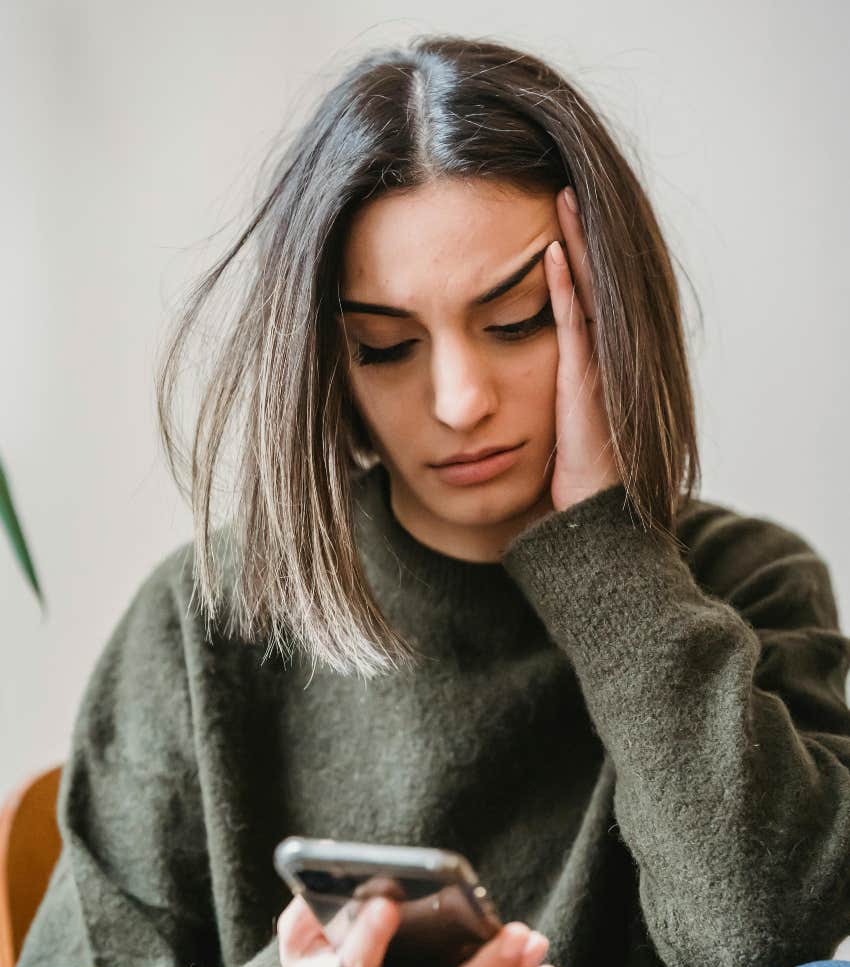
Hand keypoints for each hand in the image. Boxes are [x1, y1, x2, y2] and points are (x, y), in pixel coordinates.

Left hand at [543, 186, 621, 510]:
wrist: (594, 527)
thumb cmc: (571, 490)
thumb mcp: (551, 433)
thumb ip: (538, 399)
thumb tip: (498, 384)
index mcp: (591, 367)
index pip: (579, 295)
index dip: (567, 253)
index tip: (547, 212)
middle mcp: (600, 361)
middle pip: (589, 280)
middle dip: (576, 231)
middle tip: (559, 180)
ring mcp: (597, 370)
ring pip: (585, 292)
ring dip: (572, 242)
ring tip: (558, 193)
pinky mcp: (585, 386)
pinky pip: (573, 325)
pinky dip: (563, 286)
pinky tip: (547, 249)